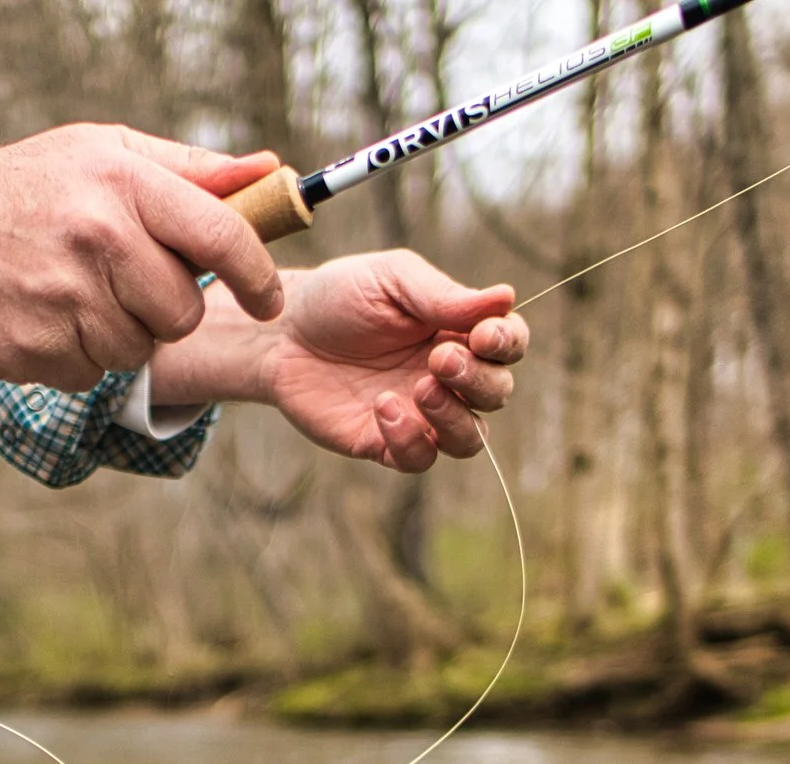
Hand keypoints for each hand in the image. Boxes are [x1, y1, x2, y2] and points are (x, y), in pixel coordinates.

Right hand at [0, 126, 285, 390]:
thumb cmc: (22, 188)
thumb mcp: (101, 153)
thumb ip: (188, 169)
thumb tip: (266, 173)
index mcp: (124, 183)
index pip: (222, 236)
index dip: (257, 275)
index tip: (268, 298)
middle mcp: (98, 237)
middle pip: (183, 313)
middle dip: (163, 311)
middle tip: (122, 286)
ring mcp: (64, 297)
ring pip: (136, 352)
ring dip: (114, 338)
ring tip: (70, 297)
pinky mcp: (34, 348)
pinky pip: (88, 377)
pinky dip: (72, 360)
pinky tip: (41, 320)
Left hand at [146, 251, 528, 469]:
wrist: (280, 333)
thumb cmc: (340, 297)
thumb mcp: (391, 280)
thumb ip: (444, 295)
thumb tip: (506, 297)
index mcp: (458, 331)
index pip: (509, 345)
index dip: (507, 344)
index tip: (482, 334)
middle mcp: (448, 377)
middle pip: (497, 393)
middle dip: (478, 379)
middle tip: (439, 358)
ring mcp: (421, 414)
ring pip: (470, 438)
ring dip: (455, 418)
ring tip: (419, 388)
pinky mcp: (386, 442)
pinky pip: (420, 458)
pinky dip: (412, 440)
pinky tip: (383, 408)